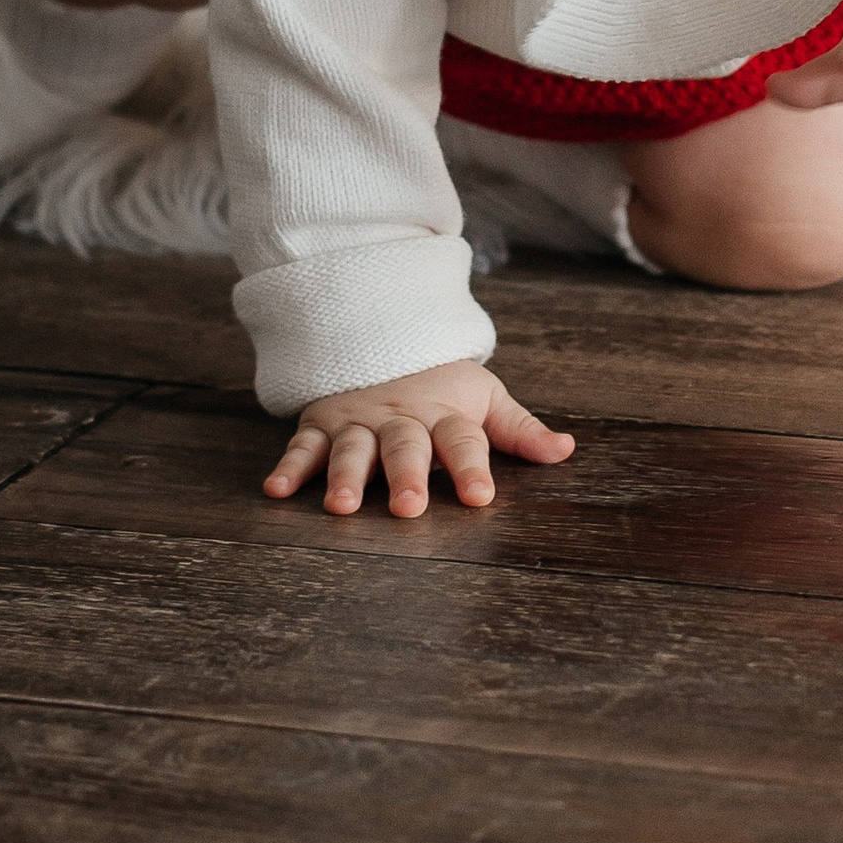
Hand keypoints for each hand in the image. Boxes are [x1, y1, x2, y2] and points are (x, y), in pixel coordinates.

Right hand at [261, 359, 573, 519]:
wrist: (383, 336)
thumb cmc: (442, 384)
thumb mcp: (484, 397)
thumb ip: (520, 429)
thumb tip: (566, 451)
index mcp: (445, 414)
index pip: (463, 441)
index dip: (472, 468)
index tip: (480, 496)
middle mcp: (401, 419)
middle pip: (405, 446)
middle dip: (406, 475)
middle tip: (409, 506)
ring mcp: (358, 422)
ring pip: (353, 450)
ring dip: (346, 477)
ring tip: (342, 506)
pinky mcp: (322, 425)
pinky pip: (303, 445)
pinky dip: (289, 466)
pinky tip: (276, 490)